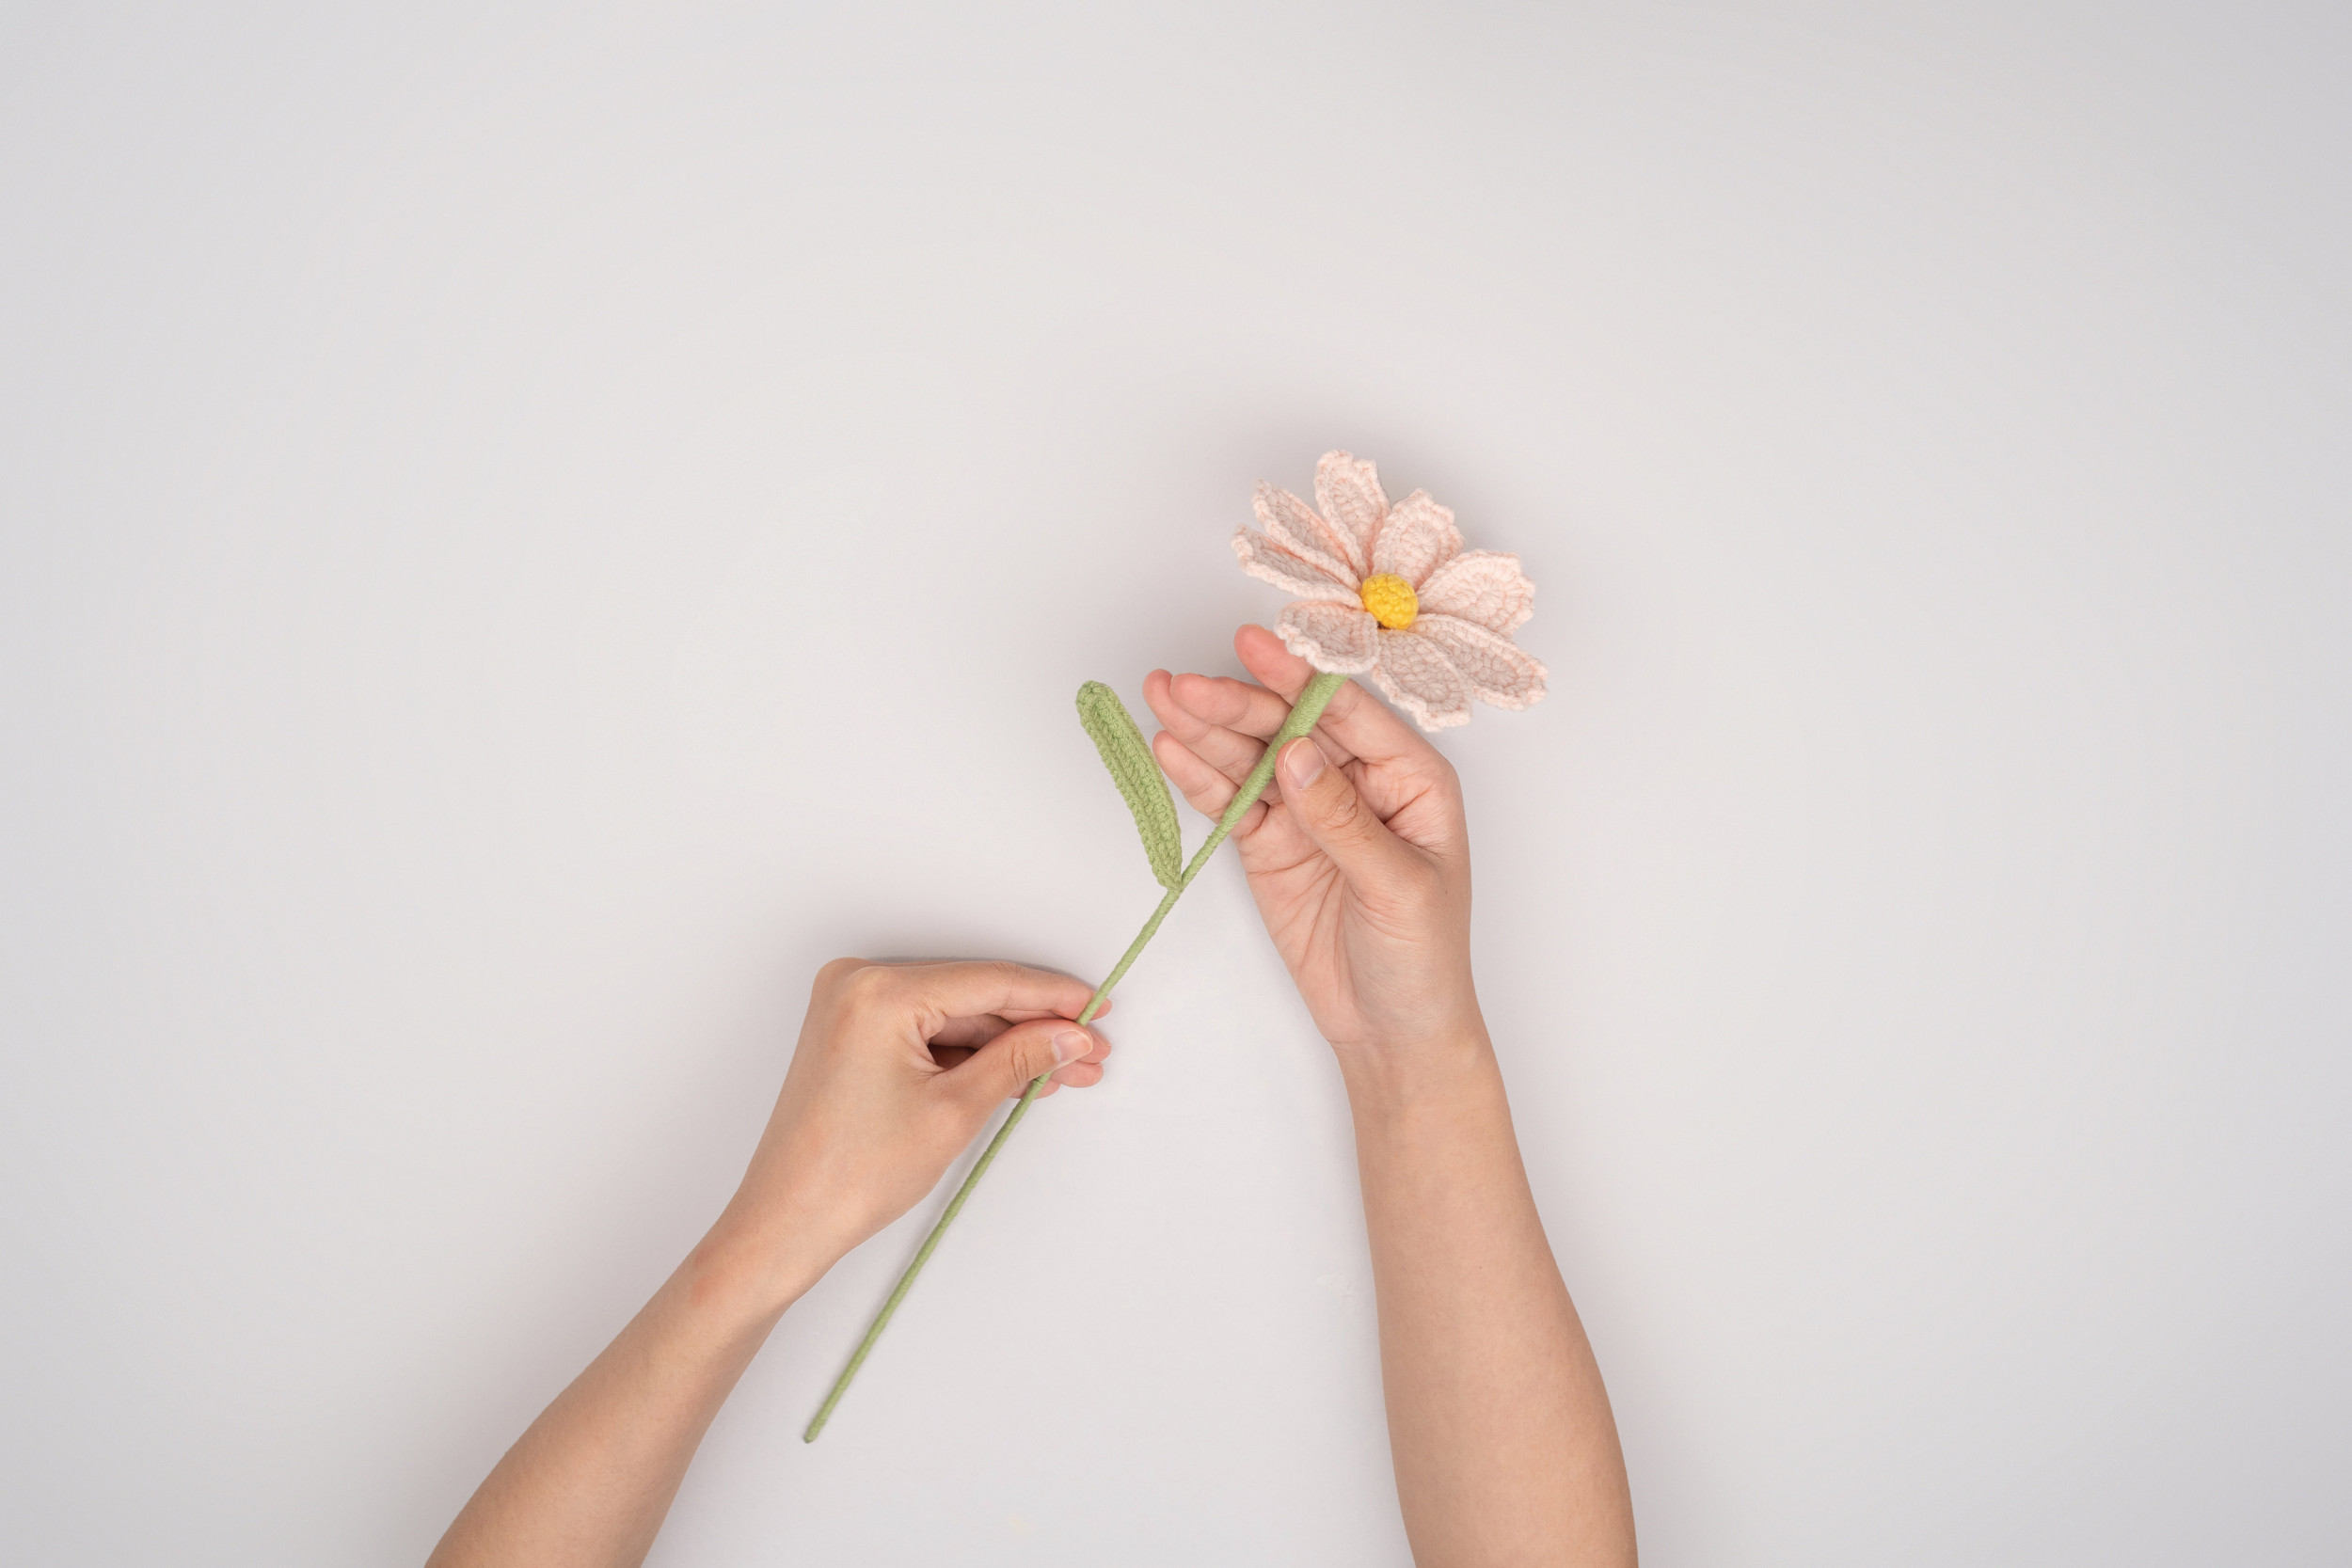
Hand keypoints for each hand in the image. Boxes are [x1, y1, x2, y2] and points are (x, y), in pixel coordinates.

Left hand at [711, 959, 1111, 1306]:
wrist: (789, 1220)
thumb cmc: (851, 1174)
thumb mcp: (955, 1111)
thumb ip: (1018, 1060)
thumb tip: (1067, 1036)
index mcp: (879, 992)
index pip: (989, 983)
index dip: (1051, 998)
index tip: (1096, 1008)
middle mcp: (859, 984)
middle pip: (974, 997)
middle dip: (1035, 1027)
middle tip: (1090, 1050)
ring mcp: (853, 1008)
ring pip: (955, 1017)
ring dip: (1009, 1044)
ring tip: (1065, 1070)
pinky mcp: (854, 1033)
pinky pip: (928, 1032)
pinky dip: (971, 1055)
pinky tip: (1020, 1072)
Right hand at [1144, 625, 1479, 1059]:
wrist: (1391, 1031)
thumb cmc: (1424, 959)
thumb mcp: (1398, 888)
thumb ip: (1346, 821)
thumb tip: (1300, 753)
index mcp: (1409, 778)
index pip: (1348, 713)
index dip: (1299, 678)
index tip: (1254, 647)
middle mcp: (1357, 782)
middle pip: (1290, 726)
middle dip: (1239, 705)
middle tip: (1186, 686)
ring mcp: (1307, 811)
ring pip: (1253, 757)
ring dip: (1208, 730)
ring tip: (1162, 698)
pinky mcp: (1269, 844)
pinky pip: (1231, 800)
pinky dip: (1199, 777)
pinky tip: (1170, 748)